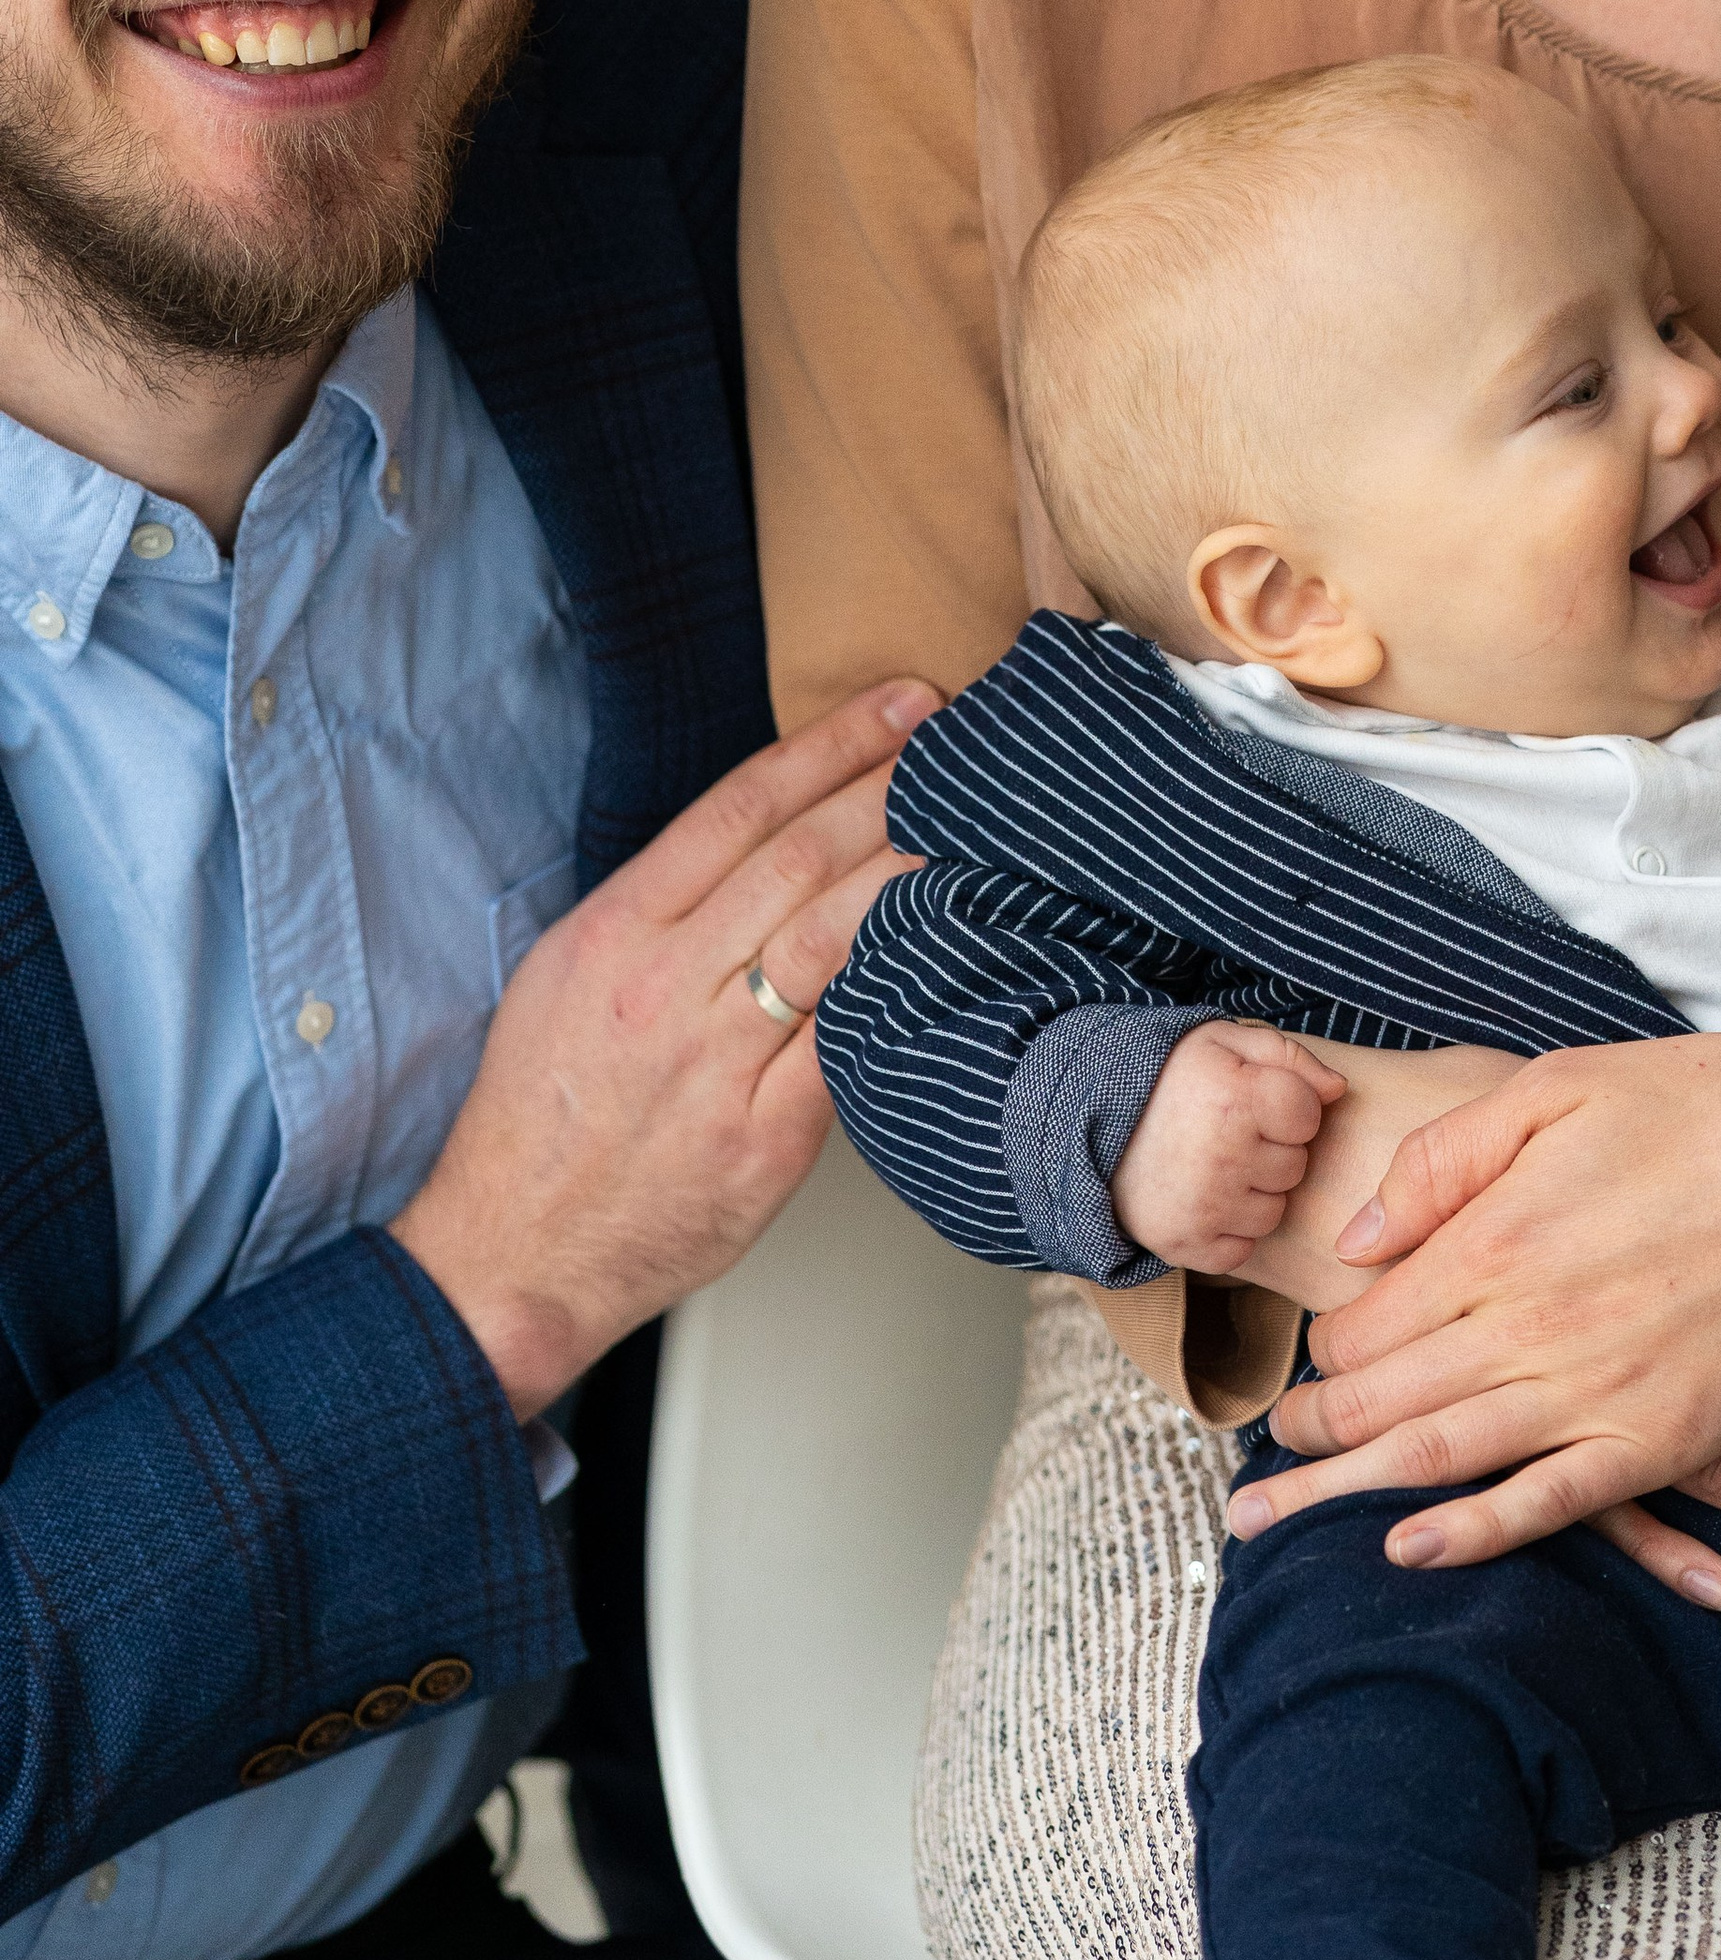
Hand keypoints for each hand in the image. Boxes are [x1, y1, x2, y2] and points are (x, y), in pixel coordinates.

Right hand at [391, 678, 936, 1413]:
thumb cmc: (542, 1115)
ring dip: (906, 870)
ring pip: (831, 937)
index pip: (738, 807)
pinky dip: (900, 985)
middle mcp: (662, 988)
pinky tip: (947, 944)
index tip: (895, 704)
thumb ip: (656, 905)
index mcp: (612, 934)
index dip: (829, 745)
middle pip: (798, 858)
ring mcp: (715, 1065)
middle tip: (954, 740)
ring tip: (967, 825)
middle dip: (885, 785)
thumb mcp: (565, 976)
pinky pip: (848, 1043)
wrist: (514, 1255)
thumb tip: (760, 833)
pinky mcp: (764, 1141)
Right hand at [1111, 1023, 1347, 1274]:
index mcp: (1236, 1097)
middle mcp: (1222, 1156)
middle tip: (1227, 1132)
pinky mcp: (1184, 1245)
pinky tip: (1202, 1199)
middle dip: (1271, 1148)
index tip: (1253, 1100)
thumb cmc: (1168, 1078)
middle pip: (1294, 1166)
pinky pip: (1241, 1249)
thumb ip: (1290, 1058)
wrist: (1088, 1122)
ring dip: (1253, 1192)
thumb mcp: (1224, 1042)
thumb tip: (1339, 1090)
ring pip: (1273, 1211)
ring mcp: (1203, 1207)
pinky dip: (1228, 1230)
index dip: (1286, 1105)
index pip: (1309, 1114)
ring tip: (1213, 1165)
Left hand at [1231, 1034, 1720, 1570]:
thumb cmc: (1717, 1108)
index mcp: (1499, 1232)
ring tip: (1284, 1514)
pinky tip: (1410, 1549)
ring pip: (1443, 1456)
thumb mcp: (1563, 1084)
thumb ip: (1450, 1157)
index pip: (1371, 1319)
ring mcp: (1597, 1389)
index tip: (1304, 1361)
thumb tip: (1363, 1236)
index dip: (1327, 1348)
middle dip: (1314, 1433)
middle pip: (1386, 1397)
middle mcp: (1531, 1320)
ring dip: (1351, 1491)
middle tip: (1265, 1458)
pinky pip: (1550, 1505)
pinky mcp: (1664, 1438)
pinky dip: (1472, 1534)